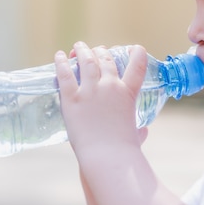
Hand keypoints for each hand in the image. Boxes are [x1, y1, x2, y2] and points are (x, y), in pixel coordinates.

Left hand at [54, 42, 148, 156]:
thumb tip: (144, 132)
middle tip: (96, 50)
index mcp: (128, 92)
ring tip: (79, 46)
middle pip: (106, 59)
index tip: (133, 48)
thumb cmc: (124, 150)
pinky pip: (65, 75)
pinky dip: (62, 63)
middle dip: (101, 51)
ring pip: (86, 62)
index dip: (136, 52)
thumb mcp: (135, 134)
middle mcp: (110, 86)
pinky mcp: (72, 99)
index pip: (137, 64)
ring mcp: (90, 91)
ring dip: (82, 51)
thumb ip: (139, 130)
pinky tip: (59, 55)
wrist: (108, 157)